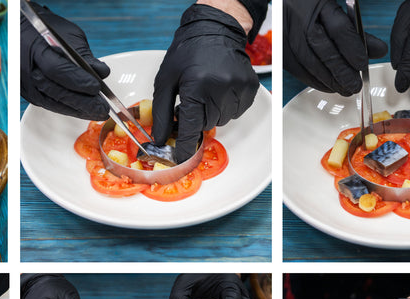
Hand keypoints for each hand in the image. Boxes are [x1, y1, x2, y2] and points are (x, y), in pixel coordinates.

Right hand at [21, 2, 110, 119]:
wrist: (22, 32)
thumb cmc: (45, 29)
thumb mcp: (67, 34)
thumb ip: (84, 55)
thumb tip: (101, 73)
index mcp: (34, 48)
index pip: (56, 69)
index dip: (78, 80)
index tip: (97, 88)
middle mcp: (26, 70)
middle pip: (56, 91)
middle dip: (82, 102)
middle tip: (102, 109)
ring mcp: (26, 85)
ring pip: (53, 103)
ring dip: (77, 110)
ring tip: (96, 113)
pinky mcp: (29, 94)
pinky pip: (50, 105)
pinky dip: (68, 108)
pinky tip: (83, 111)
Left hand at [152, 4, 258, 162]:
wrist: (214, 29)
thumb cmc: (187, 53)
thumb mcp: (166, 80)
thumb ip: (161, 112)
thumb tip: (160, 139)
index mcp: (197, 86)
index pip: (190, 127)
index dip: (184, 145)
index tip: (181, 157)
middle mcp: (220, 87)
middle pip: (206, 125)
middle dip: (197, 117)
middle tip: (193, 101)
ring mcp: (238, 87)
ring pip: (222, 120)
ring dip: (212, 112)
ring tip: (206, 91)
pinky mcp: (249, 87)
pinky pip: (236, 112)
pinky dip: (226, 106)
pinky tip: (219, 90)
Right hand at [283, 0, 387, 94]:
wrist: (283, 4)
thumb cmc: (311, 5)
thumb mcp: (335, 8)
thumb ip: (355, 29)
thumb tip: (379, 51)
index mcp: (316, 3)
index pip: (339, 29)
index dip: (352, 49)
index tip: (363, 65)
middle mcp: (300, 20)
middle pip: (324, 52)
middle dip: (342, 72)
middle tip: (355, 85)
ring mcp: (287, 38)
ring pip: (311, 65)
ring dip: (330, 81)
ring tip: (345, 89)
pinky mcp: (281, 53)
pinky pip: (299, 72)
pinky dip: (316, 82)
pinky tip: (329, 86)